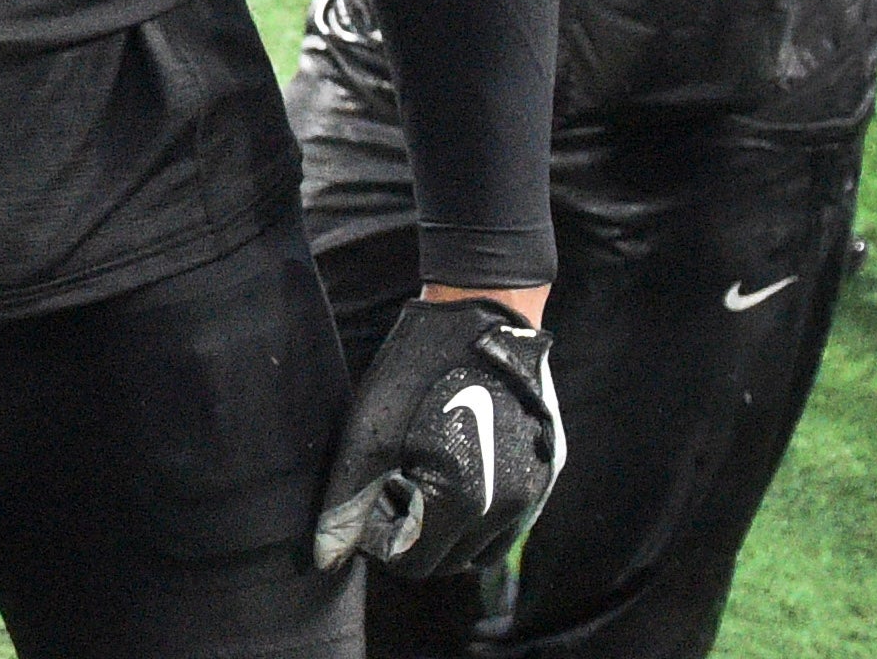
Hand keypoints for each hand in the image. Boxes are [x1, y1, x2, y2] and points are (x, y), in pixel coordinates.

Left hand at [313, 295, 564, 578]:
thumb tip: (327, 557)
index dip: (382, 543)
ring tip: (417, 480)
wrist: (486, 313)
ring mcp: (537, 492)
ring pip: (483, 547)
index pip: (417, 563)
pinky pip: (510, 520)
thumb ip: (350, 500)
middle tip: (387, 490)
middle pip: (450, 561)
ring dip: (447, 531)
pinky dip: (478, 514)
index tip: (367, 504)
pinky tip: (451, 467)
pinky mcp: (549, 473)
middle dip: (413, 538)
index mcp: (467, 501)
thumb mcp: (371, 431)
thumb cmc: (421, 367)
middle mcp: (511, 507)